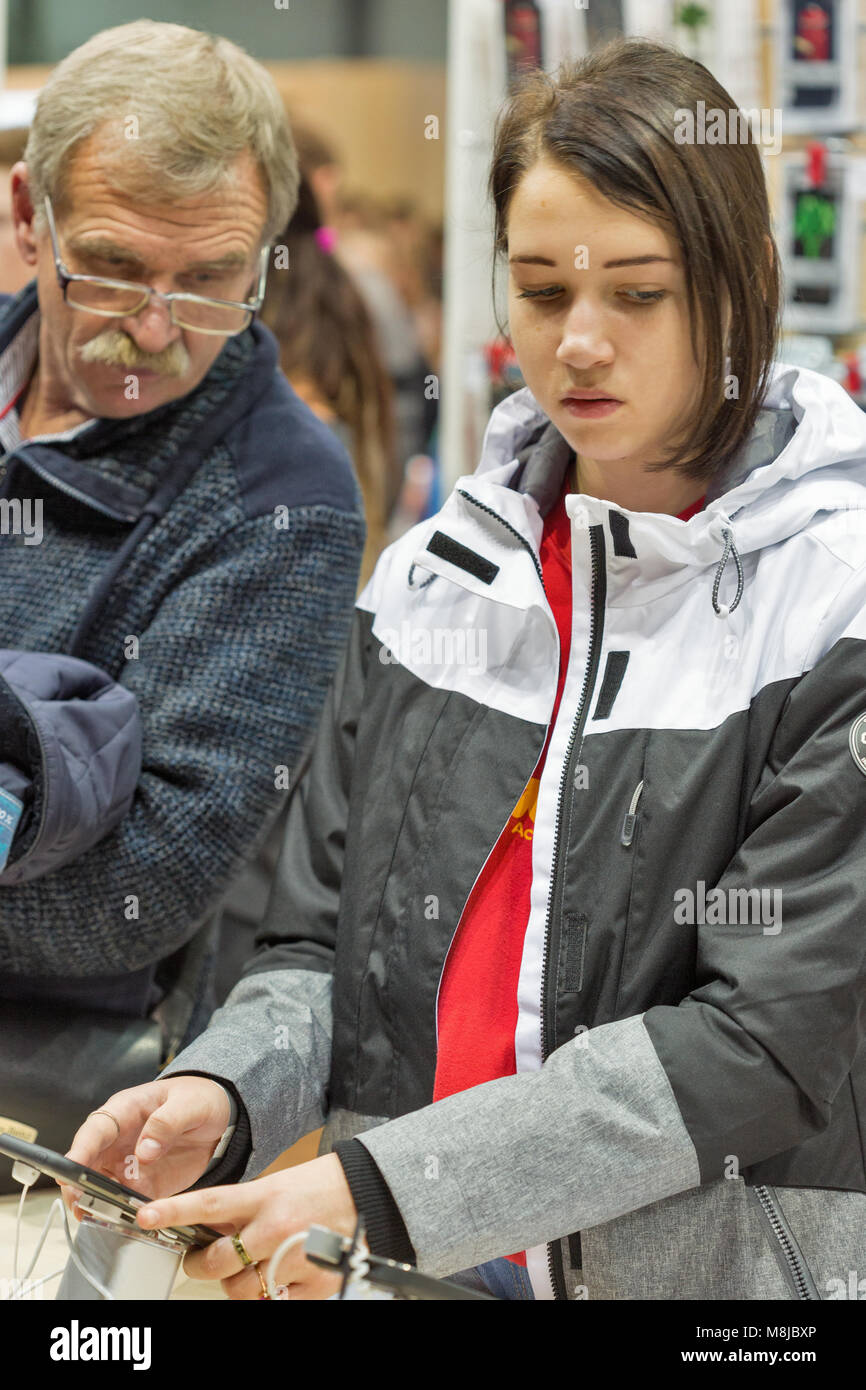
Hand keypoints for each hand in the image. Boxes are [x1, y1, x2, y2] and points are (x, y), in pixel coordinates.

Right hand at [61, 1076, 231, 1215]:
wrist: (217, 1116)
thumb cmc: (198, 1098)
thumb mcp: (190, 1103)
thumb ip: (167, 1122)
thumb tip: (144, 1151)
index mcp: (125, 1111)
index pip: (95, 1131)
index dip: (79, 1151)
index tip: (69, 1172)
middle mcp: (118, 1140)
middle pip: (88, 1164)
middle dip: (79, 1186)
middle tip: (81, 1206)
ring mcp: (127, 1165)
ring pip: (101, 1188)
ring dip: (98, 1204)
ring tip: (101, 1220)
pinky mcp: (142, 1185)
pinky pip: (126, 1203)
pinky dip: (123, 1216)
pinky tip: (125, 1226)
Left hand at [135, 1154, 358, 1300]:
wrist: (371, 1193)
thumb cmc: (322, 1186)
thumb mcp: (277, 1185)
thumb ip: (244, 1207)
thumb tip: (210, 1228)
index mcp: (265, 1195)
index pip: (209, 1203)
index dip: (174, 1211)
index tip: (147, 1215)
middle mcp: (275, 1228)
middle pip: (217, 1261)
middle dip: (202, 1265)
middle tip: (203, 1260)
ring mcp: (293, 1259)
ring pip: (241, 1289)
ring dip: (238, 1284)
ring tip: (252, 1267)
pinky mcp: (312, 1285)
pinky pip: (273, 1303)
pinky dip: (270, 1294)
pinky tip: (280, 1276)